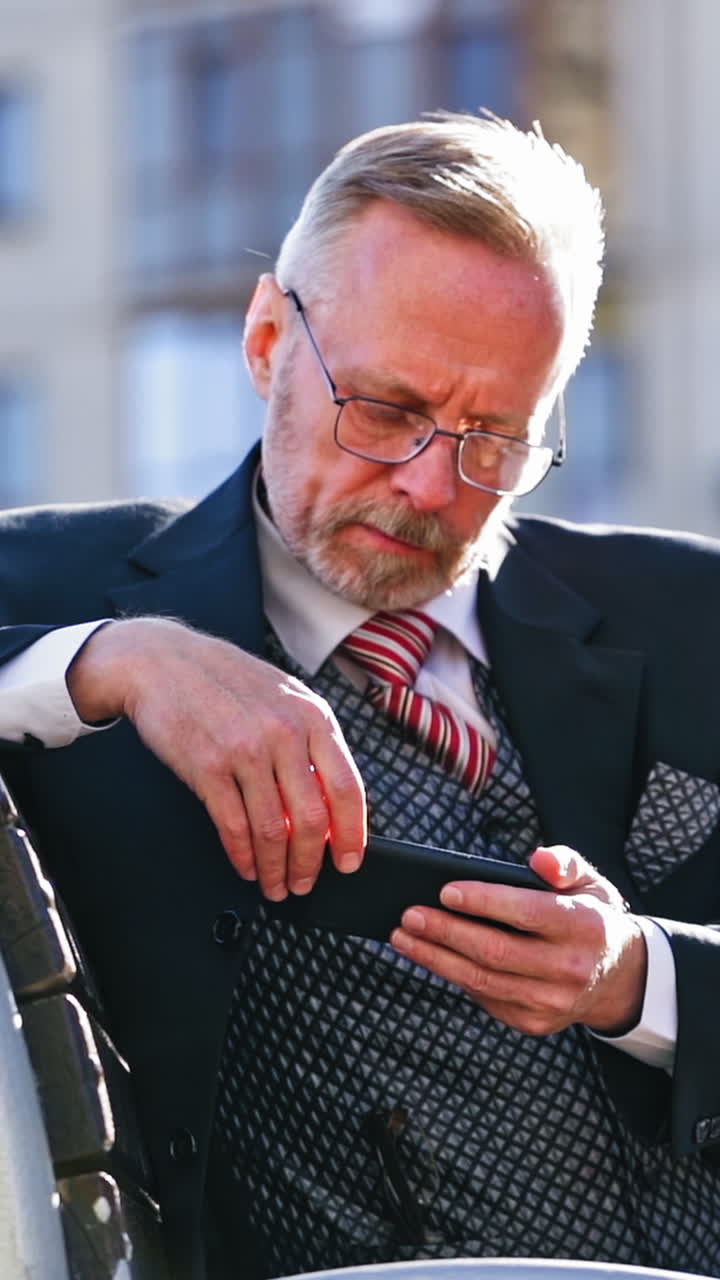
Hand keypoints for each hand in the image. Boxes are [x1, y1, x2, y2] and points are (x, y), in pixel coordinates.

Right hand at [67, 617, 365, 898]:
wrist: (162, 661)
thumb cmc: (224, 679)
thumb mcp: (284, 696)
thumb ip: (311, 742)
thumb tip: (329, 803)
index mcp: (313, 716)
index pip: (348, 788)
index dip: (352, 834)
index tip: (349, 860)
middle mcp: (284, 733)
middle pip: (312, 819)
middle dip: (311, 863)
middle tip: (306, 882)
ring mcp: (246, 750)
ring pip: (273, 830)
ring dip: (276, 868)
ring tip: (275, 884)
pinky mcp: (208, 767)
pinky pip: (233, 826)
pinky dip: (243, 856)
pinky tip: (246, 866)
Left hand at [390, 845, 646, 1035]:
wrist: (616, 978)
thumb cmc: (591, 918)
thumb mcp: (591, 882)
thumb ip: (564, 863)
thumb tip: (539, 859)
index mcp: (585, 926)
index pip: (527, 913)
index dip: (484, 902)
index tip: (445, 891)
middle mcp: (570, 968)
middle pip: (495, 952)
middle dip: (445, 932)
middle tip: (409, 914)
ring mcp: (552, 1001)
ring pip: (482, 980)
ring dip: (436, 958)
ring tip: (404, 937)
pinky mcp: (534, 1021)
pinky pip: (484, 997)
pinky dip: (453, 976)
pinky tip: (430, 956)